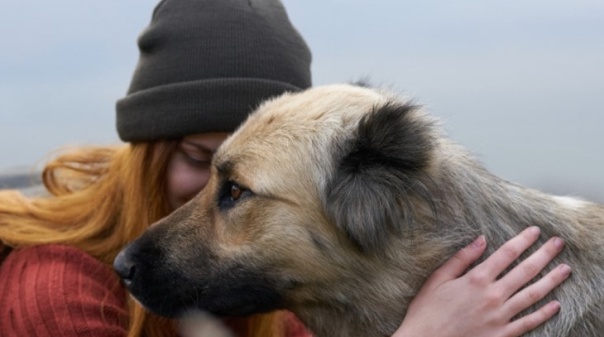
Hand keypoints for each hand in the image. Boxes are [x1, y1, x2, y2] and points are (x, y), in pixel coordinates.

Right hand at [393, 226, 570, 336]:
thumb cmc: (427, 310)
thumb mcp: (438, 279)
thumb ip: (462, 258)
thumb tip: (481, 240)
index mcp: (476, 279)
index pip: (506, 254)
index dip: (523, 240)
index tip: (535, 231)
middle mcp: (492, 296)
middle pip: (525, 271)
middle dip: (544, 255)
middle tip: (558, 243)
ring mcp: (499, 316)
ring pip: (532, 295)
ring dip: (551, 281)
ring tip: (565, 269)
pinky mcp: (502, 334)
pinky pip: (528, 322)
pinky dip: (544, 313)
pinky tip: (555, 304)